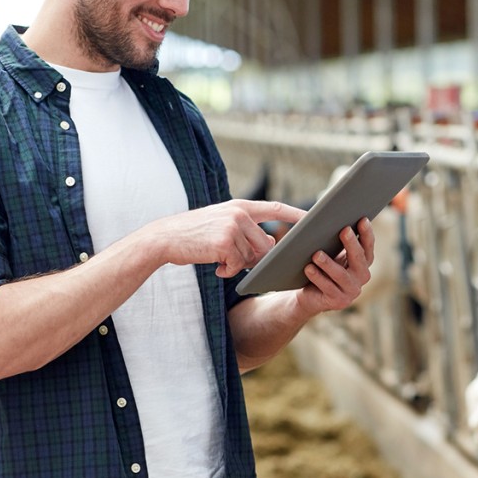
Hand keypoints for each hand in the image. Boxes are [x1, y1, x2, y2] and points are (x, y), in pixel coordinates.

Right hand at [151, 199, 304, 276]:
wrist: (165, 238)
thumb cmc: (195, 235)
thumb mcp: (222, 225)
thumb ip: (247, 231)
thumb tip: (270, 245)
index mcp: (240, 206)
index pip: (274, 208)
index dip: (295, 213)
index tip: (312, 218)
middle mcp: (239, 213)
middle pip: (266, 244)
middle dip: (255, 259)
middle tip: (234, 261)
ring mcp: (232, 227)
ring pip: (252, 257)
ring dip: (238, 265)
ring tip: (219, 261)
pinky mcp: (224, 243)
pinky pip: (237, 265)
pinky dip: (228, 271)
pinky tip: (215, 267)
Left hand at [297, 216, 374, 311]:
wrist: (310, 294)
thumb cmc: (322, 268)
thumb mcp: (331, 253)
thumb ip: (336, 240)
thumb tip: (329, 218)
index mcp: (363, 262)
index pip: (368, 246)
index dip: (367, 234)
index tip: (362, 219)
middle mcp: (361, 277)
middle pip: (358, 259)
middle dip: (351, 244)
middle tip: (343, 230)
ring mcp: (351, 291)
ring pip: (341, 275)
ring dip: (329, 264)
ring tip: (317, 254)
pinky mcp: (338, 301)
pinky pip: (328, 288)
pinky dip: (318, 277)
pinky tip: (308, 268)